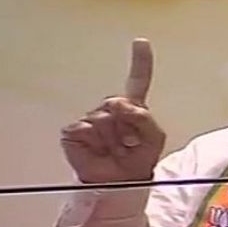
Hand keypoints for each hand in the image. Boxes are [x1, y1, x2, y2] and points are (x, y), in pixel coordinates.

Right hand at [60, 39, 165, 182]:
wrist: (121, 184)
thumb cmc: (137, 161)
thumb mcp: (154, 140)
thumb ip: (144, 118)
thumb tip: (120, 104)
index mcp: (132, 110)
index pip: (137, 82)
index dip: (140, 62)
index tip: (141, 42)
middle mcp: (109, 110)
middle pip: (118, 102)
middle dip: (127, 125)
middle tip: (128, 144)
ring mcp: (90, 120)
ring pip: (103, 118)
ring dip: (113, 138)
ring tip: (114, 150)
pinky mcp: (73, 131)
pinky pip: (85, 128)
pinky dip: (95, 142)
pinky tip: (99, 151)